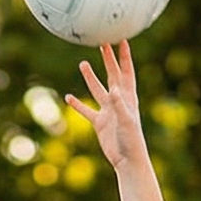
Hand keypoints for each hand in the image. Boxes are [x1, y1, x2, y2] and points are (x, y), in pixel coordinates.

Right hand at [65, 41, 149, 172]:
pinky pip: (86, 111)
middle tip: (102, 43)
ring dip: (90, 77)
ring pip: (97, 90)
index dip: (125, 57)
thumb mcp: (126, 121)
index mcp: (128, 97)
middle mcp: (119, 101)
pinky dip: (78, 104)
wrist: (127, 161)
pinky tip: (68, 97)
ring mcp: (108, 112)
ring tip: (83, 64)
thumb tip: (113, 89)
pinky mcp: (100, 123)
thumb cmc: (132, 140)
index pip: (126, 72)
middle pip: (112, 75)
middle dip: (108, 60)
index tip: (122, 40)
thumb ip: (119, 104)